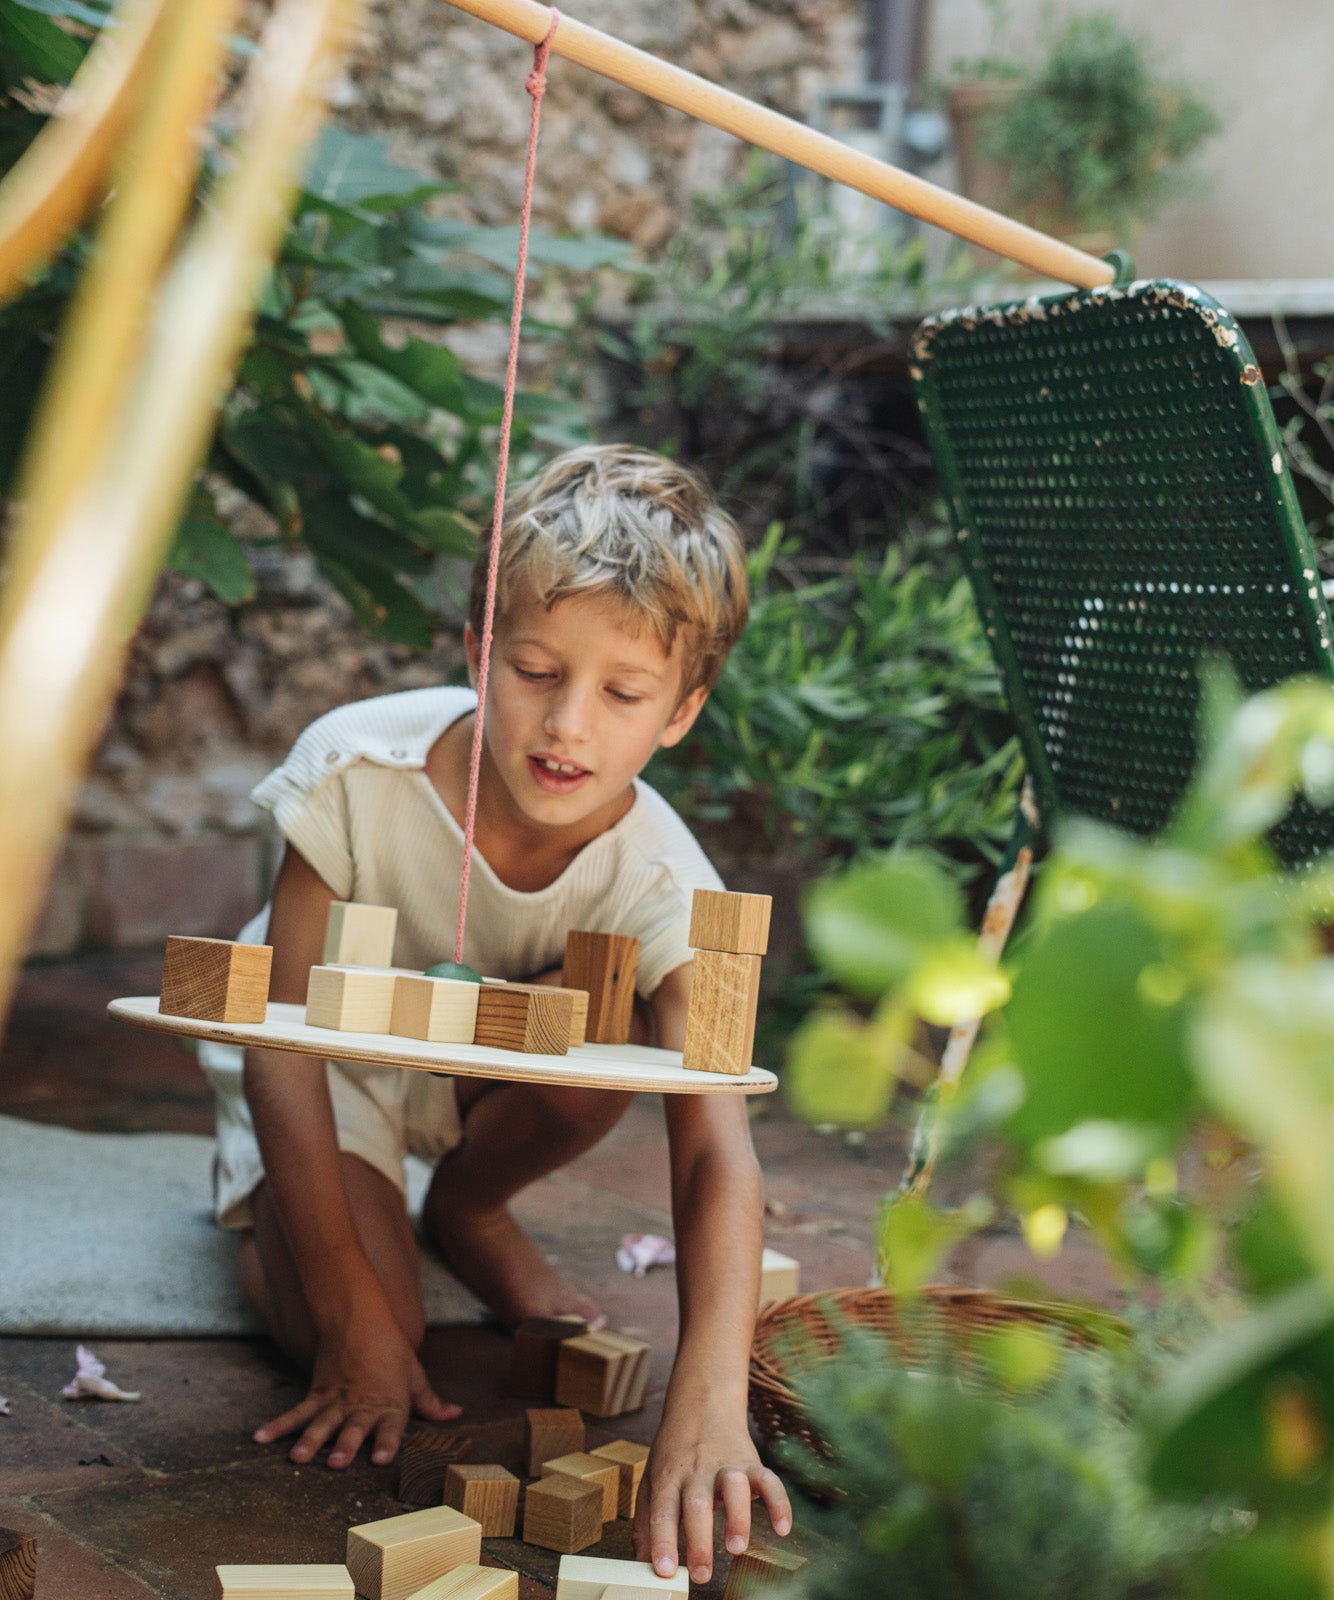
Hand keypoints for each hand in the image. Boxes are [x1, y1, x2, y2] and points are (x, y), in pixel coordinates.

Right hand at [253, 1307, 459, 1468]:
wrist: (359, 1318)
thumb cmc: (391, 1350)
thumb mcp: (414, 1374)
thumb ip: (430, 1401)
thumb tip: (455, 1414)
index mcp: (389, 1403)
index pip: (392, 1426)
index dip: (388, 1442)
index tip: (384, 1458)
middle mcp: (362, 1405)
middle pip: (353, 1427)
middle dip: (345, 1446)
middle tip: (336, 1463)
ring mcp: (336, 1400)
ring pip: (321, 1422)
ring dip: (310, 1440)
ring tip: (298, 1458)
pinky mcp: (317, 1393)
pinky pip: (296, 1411)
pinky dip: (279, 1425)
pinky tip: (261, 1438)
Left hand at [633, 1409, 791, 1583]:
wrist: (703, 1403)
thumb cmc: (676, 1452)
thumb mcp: (653, 1480)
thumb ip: (648, 1523)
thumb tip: (641, 1564)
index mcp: (669, 1477)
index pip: (662, 1511)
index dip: (662, 1541)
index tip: (664, 1570)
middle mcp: (697, 1470)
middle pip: (697, 1505)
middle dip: (699, 1541)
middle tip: (701, 1574)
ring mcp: (726, 1465)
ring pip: (734, 1488)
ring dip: (737, 1518)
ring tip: (736, 1548)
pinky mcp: (751, 1463)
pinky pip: (769, 1481)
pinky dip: (779, 1503)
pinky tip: (781, 1528)